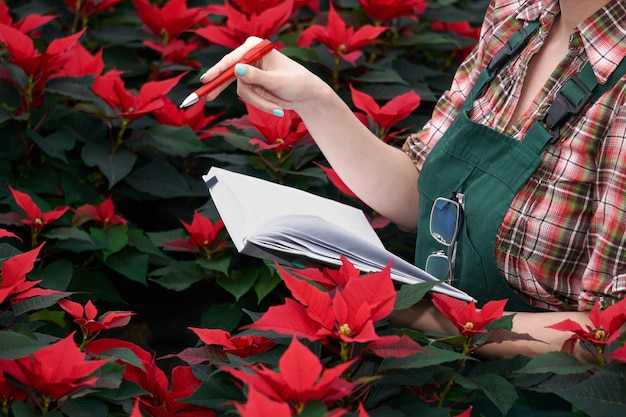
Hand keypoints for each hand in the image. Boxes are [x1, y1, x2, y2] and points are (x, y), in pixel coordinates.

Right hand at [200, 36, 329, 114]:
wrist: (306, 95)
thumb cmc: (296, 83)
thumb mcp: (276, 81)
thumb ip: (255, 76)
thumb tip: (236, 69)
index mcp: (256, 47)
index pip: (232, 59)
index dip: (218, 70)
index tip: (207, 79)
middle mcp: (250, 56)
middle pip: (230, 74)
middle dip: (223, 88)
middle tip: (207, 97)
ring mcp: (249, 71)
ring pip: (242, 90)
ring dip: (259, 101)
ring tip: (276, 107)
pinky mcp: (252, 84)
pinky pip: (248, 96)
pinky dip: (260, 103)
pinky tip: (275, 107)